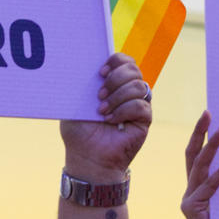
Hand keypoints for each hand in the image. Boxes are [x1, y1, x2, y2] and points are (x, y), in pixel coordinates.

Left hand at [59, 52, 150, 177]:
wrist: (87, 158)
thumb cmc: (79, 132)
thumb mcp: (74, 105)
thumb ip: (80, 86)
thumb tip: (81, 66)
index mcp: (112, 83)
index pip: (124, 61)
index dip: (116, 61)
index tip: (100, 72)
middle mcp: (128, 91)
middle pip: (133, 69)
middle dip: (115, 79)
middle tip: (99, 95)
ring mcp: (138, 104)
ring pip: (138, 86)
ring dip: (118, 97)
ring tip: (102, 111)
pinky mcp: (144, 119)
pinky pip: (141, 105)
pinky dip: (123, 111)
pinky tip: (110, 121)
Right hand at [182, 112, 218, 218]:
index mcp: (199, 187)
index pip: (197, 155)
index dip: (201, 135)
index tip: (211, 114)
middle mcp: (191, 190)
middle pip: (192, 154)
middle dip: (199, 132)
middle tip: (209, 112)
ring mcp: (189, 199)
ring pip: (199, 166)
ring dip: (212, 145)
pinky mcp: (192, 208)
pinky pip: (210, 186)